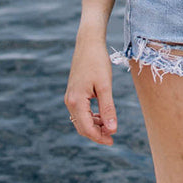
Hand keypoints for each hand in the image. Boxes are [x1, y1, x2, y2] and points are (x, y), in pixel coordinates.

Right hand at [65, 30, 118, 145]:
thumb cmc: (97, 61)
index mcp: (75, 101)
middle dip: (97, 134)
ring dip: (94, 126)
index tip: (113, 140)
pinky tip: (102, 116)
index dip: (99, 137)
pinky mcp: (74, 93)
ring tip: (110, 127)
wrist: (88, 42)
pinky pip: (80, 112)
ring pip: (80, 120)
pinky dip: (91, 117)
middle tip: (112, 137)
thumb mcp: (105, 86)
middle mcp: (69, 101)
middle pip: (81, 127)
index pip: (86, 128)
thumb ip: (108, 108)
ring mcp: (70, 97)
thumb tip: (112, 129)